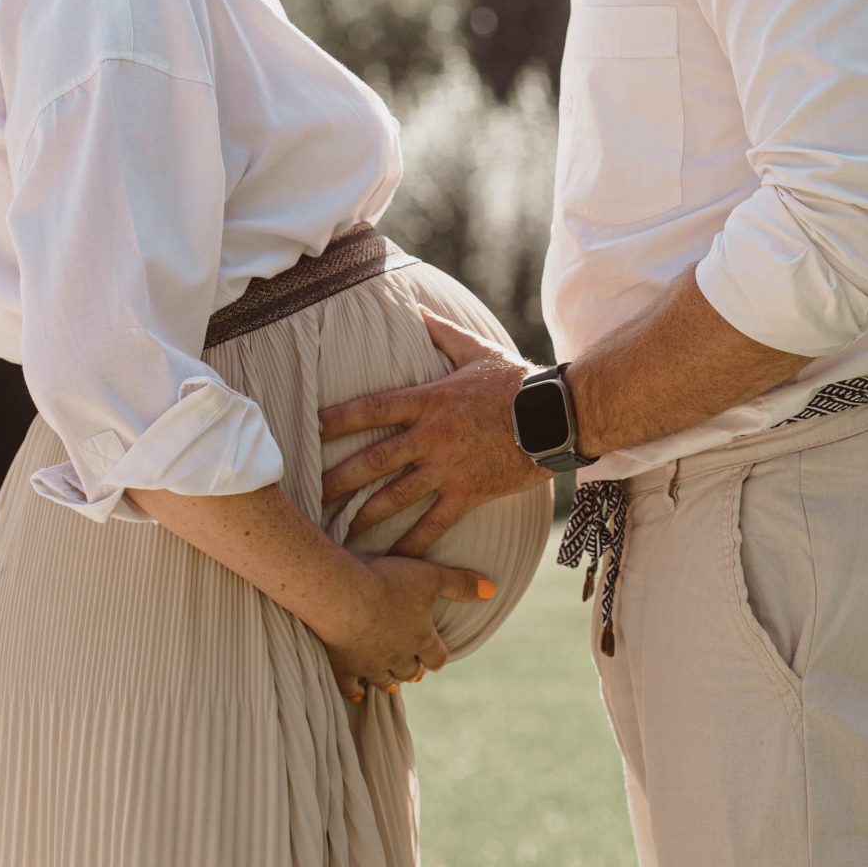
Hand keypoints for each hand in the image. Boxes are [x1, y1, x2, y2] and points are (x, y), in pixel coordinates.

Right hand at [317, 554, 493, 702]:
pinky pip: (351, 686)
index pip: (437, 657)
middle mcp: (399, 656)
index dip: (438, 658)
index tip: (436, 661)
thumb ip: (460, 584)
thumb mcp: (431, 577)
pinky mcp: (344, 666)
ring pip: (385, 679)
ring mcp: (371, 664)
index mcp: (421, 638)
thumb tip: (491, 590)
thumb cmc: (390, 583)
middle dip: (415, 670)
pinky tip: (358, 695)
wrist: (345, 598)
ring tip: (393, 682)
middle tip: (415, 671)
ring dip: (390, 680)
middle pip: (411, 671)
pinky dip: (356, 691)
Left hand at [319, 307, 553, 556]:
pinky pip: (434, 523)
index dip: (339, 419)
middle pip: (375, 459)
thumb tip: (416, 306)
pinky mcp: (469, 493)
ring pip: (397, 496)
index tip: (311, 429)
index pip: (373, 408)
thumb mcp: (477, 350)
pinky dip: (412, 543)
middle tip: (310, 494)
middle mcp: (433, 437)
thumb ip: (442, 333)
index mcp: (430, 401)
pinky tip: (392, 560)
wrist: (557, 416)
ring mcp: (449, 468)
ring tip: (339, 533)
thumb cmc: (518, 381)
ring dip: (365, 515)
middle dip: (339, 478)